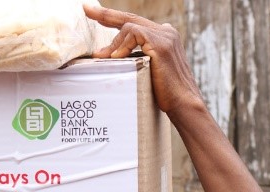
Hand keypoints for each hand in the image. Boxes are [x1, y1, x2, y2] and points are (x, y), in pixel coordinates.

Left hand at [84, 5, 203, 116]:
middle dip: (106, 14)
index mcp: (163, 36)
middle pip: (130, 18)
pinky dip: (122, 45)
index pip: (135, 23)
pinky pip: (135, 34)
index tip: (96, 16)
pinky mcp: (161, 44)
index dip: (114, 18)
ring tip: (101, 57)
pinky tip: (115, 57)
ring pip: (129, 26)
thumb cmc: (165, 94)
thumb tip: (111, 57)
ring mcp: (165, 36)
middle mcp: (166, 32)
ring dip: (113, 43)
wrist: (183, 104)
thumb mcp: (148, 71)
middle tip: (86, 9)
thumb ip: (137, 58)